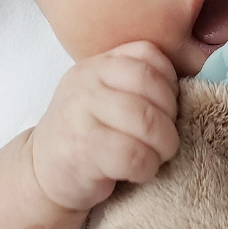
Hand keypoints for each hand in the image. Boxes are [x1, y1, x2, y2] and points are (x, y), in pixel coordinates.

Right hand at [29, 41, 179, 212]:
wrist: (42, 173)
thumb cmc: (86, 133)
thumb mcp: (103, 95)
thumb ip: (135, 83)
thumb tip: (185, 89)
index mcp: (97, 64)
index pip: (149, 55)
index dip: (170, 83)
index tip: (167, 109)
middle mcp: (86, 82)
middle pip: (152, 86)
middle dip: (171, 117)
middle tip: (166, 139)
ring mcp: (81, 114)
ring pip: (147, 121)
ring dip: (163, 145)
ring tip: (156, 156)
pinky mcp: (83, 151)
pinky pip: (134, 155)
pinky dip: (147, 167)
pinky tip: (139, 172)